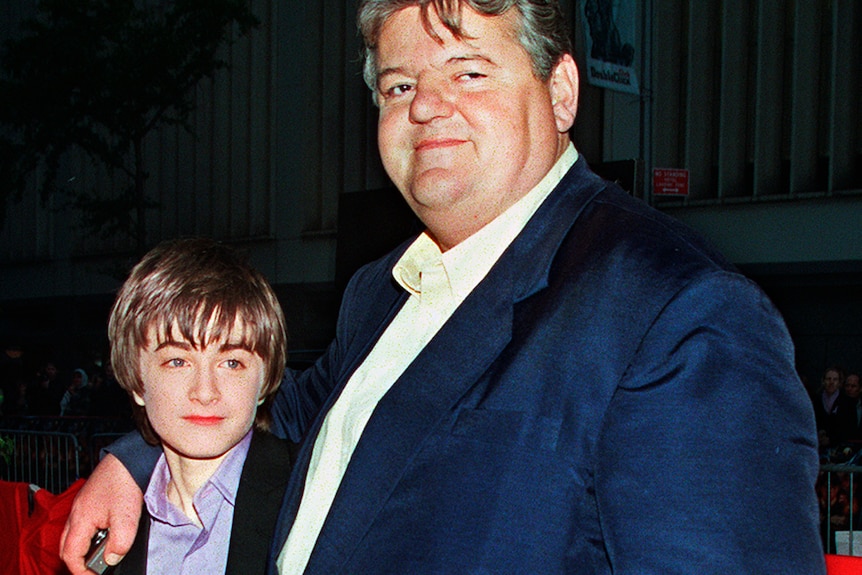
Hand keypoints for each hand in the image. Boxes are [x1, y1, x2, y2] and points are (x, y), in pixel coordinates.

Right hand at [60, 454, 142, 573]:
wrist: (128, 458)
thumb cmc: (125, 482)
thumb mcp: (127, 517)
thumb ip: (119, 543)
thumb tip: (111, 560)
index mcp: (80, 520)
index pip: (70, 555)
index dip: (80, 571)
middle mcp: (75, 513)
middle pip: (67, 547)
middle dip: (79, 562)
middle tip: (96, 569)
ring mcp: (81, 506)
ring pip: (74, 535)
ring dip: (86, 547)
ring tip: (105, 552)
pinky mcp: (89, 500)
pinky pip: (83, 523)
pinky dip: (91, 534)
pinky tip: (107, 532)